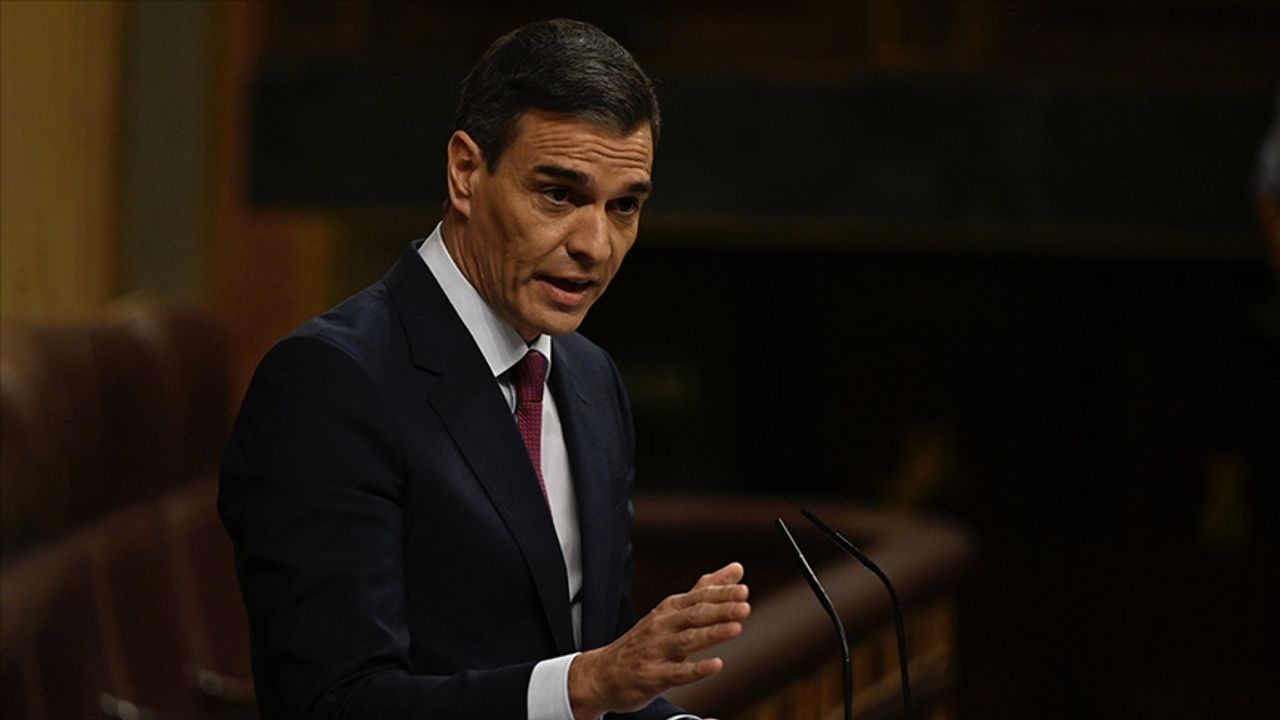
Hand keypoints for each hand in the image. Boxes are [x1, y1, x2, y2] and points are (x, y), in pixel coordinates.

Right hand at [568, 562, 749, 719]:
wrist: (603, 673)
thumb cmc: (645, 641)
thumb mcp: (672, 611)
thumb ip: (705, 590)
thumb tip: (736, 568)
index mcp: (670, 610)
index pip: (698, 597)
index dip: (721, 593)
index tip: (742, 589)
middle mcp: (663, 627)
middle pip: (694, 615)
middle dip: (720, 609)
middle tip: (744, 605)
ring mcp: (656, 651)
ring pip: (687, 641)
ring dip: (712, 633)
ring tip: (736, 628)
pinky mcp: (652, 676)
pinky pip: (676, 673)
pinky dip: (696, 669)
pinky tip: (716, 665)